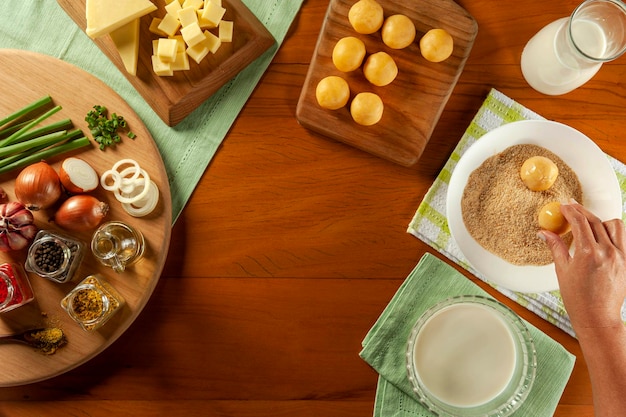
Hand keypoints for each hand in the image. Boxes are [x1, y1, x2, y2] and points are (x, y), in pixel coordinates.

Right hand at [539, 202, 625, 331]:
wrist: (597, 317)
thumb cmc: (578, 298)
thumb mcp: (562, 270)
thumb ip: (556, 247)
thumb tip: (545, 233)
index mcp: (588, 253)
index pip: (580, 222)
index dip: (570, 211)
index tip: (563, 206)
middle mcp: (607, 252)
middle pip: (595, 220)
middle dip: (581, 211)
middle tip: (571, 207)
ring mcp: (620, 256)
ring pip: (614, 225)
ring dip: (600, 220)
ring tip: (589, 223)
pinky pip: (623, 238)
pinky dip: (612, 232)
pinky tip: (602, 235)